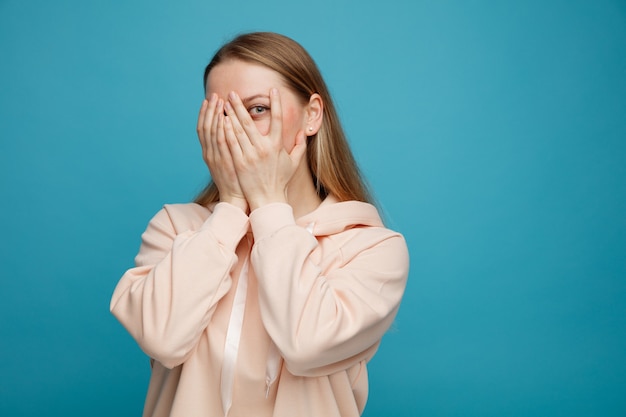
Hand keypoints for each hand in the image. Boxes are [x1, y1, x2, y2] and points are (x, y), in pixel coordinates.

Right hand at [197, 94, 247, 211]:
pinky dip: (220, 130)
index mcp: (209, 152)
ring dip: (215, 115)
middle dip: (209, 110)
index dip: (205, 113)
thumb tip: (231, 130)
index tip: (209, 99)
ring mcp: (215, 158)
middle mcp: (209, 154)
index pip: (204, 128)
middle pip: (206, 127)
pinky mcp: (224, 163)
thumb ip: (227, 146)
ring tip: (219, 101)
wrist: (235, 199)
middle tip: (214, 95)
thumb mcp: (227, 162)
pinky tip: (224, 118)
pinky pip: (221, 143)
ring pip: (212, 132)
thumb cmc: (236, 180)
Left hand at [223, 88, 306, 210]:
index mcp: (277, 146)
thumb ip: (300, 146)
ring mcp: (250, 155)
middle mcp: (264, 148)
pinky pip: (231, 143)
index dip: (276, 103)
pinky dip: (226, 130)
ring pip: (239, 130)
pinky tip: (222, 120)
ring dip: (231, 114)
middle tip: (234, 93)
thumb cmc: (280, 181)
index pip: (278, 119)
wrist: (267, 199)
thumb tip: (304, 133)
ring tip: (224, 103)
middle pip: (251, 121)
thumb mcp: (294, 163)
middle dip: (241, 105)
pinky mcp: (239, 162)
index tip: (272, 89)